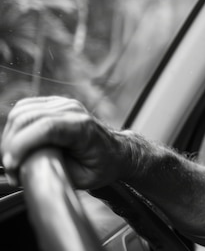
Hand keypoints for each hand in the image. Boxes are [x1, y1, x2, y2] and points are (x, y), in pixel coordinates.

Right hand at [1, 96, 125, 188]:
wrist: (115, 151)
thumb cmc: (102, 165)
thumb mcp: (83, 179)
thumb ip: (56, 171)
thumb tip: (28, 169)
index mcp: (83, 128)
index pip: (46, 127)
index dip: (22, 145)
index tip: (12, 165)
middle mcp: (73, 110)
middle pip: (27, 117)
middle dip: (10, 145)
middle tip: (12, 171)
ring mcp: (62, 103)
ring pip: (21, 111)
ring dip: (9, 136)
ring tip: (13, 159)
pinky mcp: (53, 103)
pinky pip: (24, 108)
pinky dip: (14, 126)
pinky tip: (17, 144)